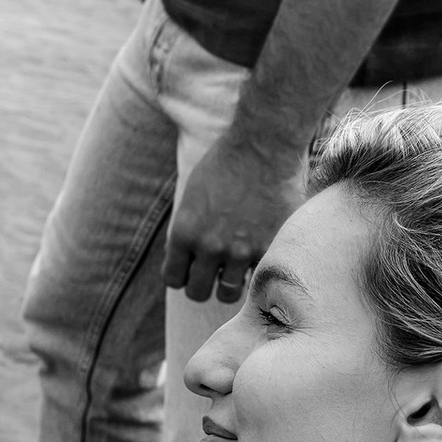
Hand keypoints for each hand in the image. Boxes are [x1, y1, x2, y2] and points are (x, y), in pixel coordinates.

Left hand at [167, 118, 305, 307]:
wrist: (263, 147)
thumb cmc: (225, 163)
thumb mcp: (192, 195)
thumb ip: (187, 230)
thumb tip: (183, 256)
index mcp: (184, 233)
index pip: (172, 279)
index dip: (181, 275)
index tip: (191, 268)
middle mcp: (208, 248)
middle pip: (196, 293)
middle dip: (202, 284)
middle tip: (213, 271)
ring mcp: (240, 252)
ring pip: (227, 294)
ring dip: (229, 283)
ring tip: (236, 267)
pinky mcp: (268, 249)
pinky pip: (257, 278)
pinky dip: (256, 271)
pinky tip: (259, 253)